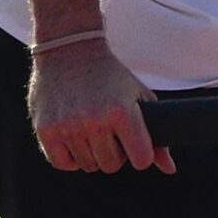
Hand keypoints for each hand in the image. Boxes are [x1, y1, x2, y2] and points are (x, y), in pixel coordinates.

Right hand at [27, 39, 176, 174]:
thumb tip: (170, 169)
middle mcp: (95, 120)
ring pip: (88, 165)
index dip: (140, 154)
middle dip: (115, 153)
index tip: (134, 144)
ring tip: (90, 128)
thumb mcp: (138, 96)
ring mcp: (69, 126)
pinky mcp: (46, 129)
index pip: (141, 160)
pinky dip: (69, 157)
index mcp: (123, 111)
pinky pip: (63, 164)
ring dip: (92, 152)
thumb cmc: (109, 75)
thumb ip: (154, 134)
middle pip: (112, 166)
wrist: (69, 49)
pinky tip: (74, 137)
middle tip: (109, 132)